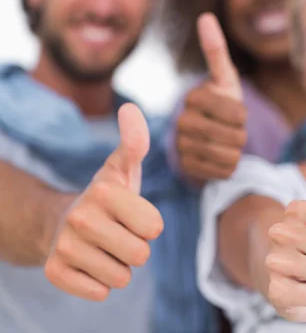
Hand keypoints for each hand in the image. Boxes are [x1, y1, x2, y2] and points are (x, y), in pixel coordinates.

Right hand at [44, 104, 163, 300]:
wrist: (62, 221)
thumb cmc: (106, 197)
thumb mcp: (122, 169)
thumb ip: (135, 143)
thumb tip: (131, 108)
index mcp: (104, 191)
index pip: (154, 227)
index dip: (149, 225)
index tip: (133, 215)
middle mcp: (80, 218)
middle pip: (140, 255)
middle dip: (136, 248)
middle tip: (119, 234)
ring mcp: (64, 246)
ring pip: (121, 278)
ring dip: (119, 267)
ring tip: (105, 247)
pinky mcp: (55, 272)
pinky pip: (99, 292)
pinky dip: (100, 283)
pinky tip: (90, 263)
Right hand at [176, 13, 246, 181]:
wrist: (208, 136)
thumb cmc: (222, 103)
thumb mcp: (224, 79)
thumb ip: (216, 50)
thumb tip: (205, 16)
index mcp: (194, 97)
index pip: (237, 114)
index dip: (244, 116)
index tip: (237, 113)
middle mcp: (182, 121)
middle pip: (234, 136)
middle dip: (242, 135)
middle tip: (234, 131)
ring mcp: (181, 146)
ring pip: (229, 155)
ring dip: (237, 151)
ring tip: (227, 142)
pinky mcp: (186, 167)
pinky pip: (223, 172)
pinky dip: (229, 167)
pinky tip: (220, 157)